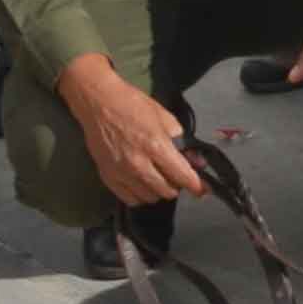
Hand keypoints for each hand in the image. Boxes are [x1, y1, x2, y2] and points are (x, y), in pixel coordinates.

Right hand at [60, 53, 205, 208]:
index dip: (196, 185)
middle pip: (166, 191)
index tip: (202, 190)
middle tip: (177, 176)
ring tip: (160, 178)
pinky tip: (143, 184)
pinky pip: (129, 199)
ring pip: (149, 197)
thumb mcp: (165, 118)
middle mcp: (138, 164)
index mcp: (156, 146)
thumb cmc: (135, 106)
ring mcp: (121, 173)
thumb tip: (197, 162)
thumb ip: (182, 142)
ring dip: (159, 191)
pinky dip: (141, 195)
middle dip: (177, 186)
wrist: (100, 104)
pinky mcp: (107, 177)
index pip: (182, 175)